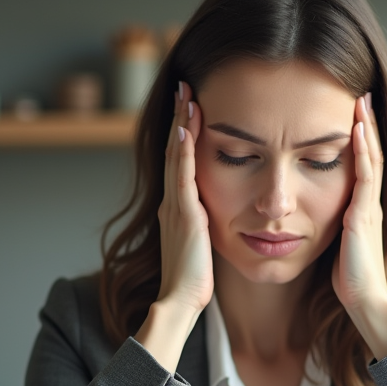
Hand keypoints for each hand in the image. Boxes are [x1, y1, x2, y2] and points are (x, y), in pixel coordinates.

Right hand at [157, 81, 212, 316]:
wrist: (181, 300)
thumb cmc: (194, 279)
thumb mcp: (200, 243)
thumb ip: (203, 224)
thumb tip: (214, 213)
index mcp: (178, 206)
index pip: (179, 159)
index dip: (183, 130)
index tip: (190, 103)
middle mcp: (172, 200)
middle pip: (174, 148)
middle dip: (179, 115)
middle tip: (184, 85)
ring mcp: (175, 205)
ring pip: (176, 155)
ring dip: (181, 122)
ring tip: (186, 93)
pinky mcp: (183, 214)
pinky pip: (182, 175)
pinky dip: (183, 149)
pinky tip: (187, 128)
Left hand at [332, 93, 386, 360]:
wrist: (364, 300)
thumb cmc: (348, 279)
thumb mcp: (337, 244)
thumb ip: (331, 226)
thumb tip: (311, 215)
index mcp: (361, 208)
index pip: (363, 164)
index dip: (360, 138)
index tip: (352, 112)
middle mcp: (369, 202)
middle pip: (371, 153)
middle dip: (366, 123)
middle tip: (362, 94)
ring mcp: (370, 206)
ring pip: (371, 158)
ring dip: (367, 127)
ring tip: (362, 100)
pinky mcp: (364, 215)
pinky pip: (366, 175)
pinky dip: (363, 150)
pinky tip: (357, 129)